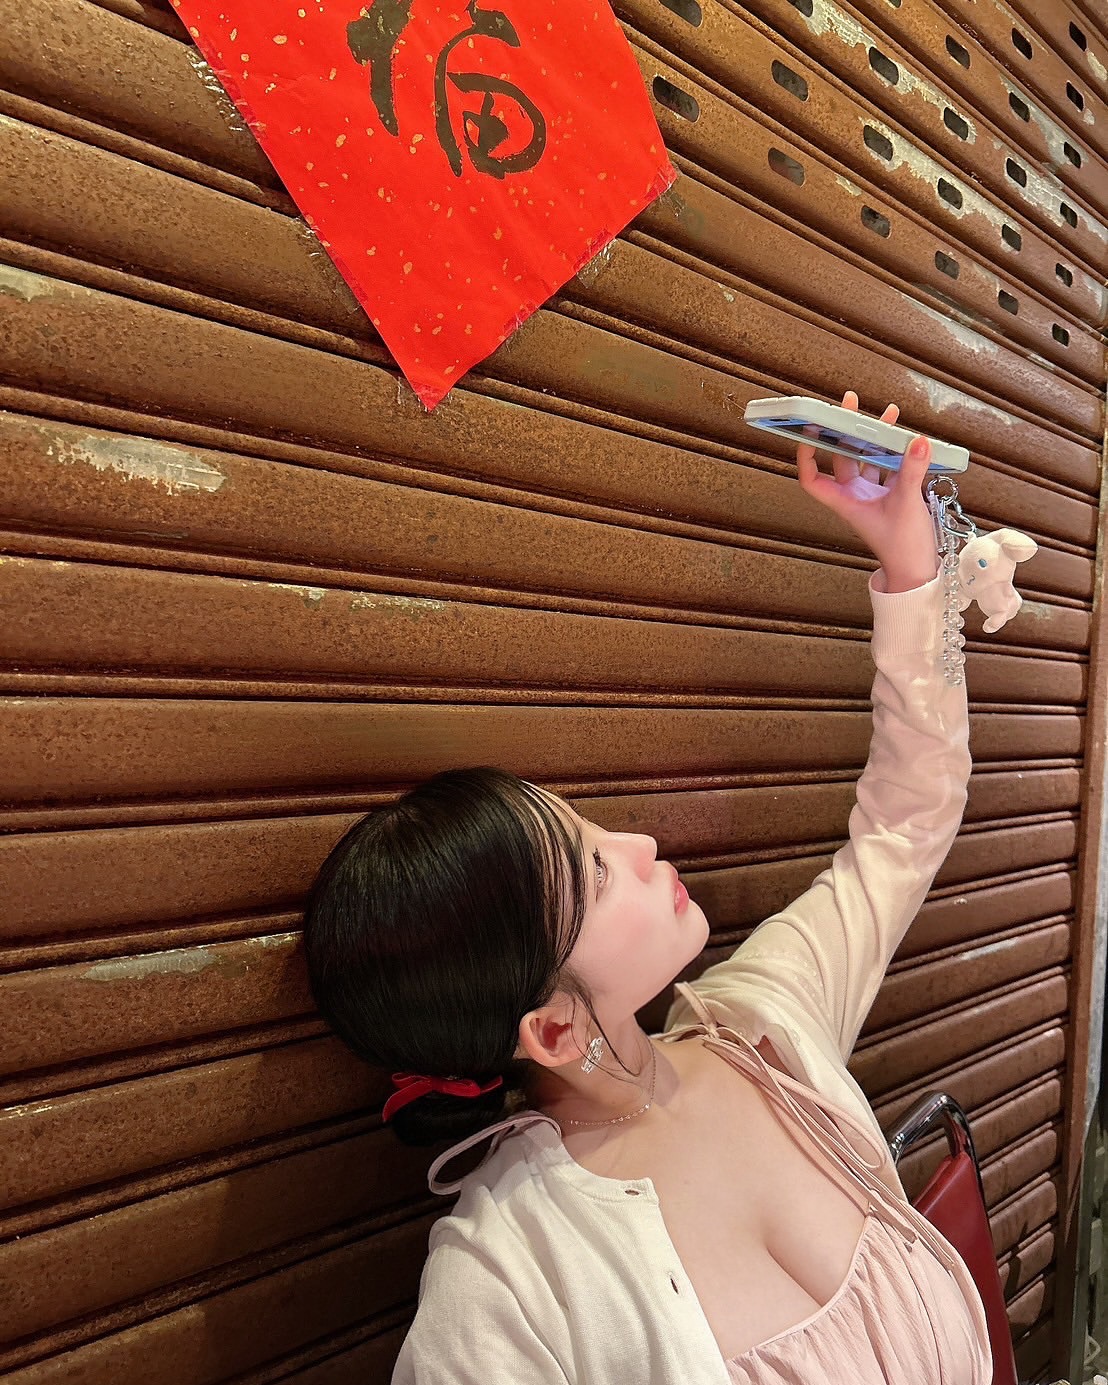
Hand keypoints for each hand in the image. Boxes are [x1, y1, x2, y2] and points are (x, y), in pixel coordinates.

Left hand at [795, 391, 939, 592]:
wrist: (918, 570)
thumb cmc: (902, 547)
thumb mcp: (906, 503)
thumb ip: (911, 470)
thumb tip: (919, 441)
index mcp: (845, 501)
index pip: (812, 478)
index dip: (806, 456)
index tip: (810, 431)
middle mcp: (854, 496)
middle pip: (841, 458)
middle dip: (845, 430)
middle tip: (848, 402)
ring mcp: (871, 495)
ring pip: (866, 459)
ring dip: (874, 437)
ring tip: (887, 413)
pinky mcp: (890, 495)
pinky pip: (888, 467)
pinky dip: (895, 452)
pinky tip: (906, 436)